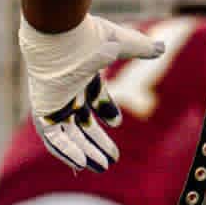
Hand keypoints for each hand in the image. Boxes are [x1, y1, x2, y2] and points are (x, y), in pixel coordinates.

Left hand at [19, 13, 163, 171]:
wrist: (62, 38)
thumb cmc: (91, 37)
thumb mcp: (123, 44)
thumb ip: (142, 48)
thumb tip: (162, 47)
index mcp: (84, 74)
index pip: (94, 98)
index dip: (106, 110)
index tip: (117, 122)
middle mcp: (68, 91)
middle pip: (82, 122)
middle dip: (98, 141)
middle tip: (112, 159)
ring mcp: (55, 103)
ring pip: (70, 135)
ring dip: (86, 152)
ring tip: (102, 167)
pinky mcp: (43, 112)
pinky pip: (53, 138)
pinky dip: (67, 151)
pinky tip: (82, 163)